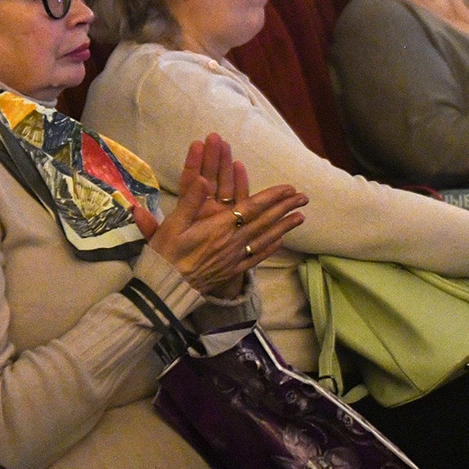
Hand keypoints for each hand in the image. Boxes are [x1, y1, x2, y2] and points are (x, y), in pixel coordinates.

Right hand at [137, 134, 305, 297]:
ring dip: (284, 226)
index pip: (252, 207)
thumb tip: (204, 180)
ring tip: (300, 217)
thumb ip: (191, 201)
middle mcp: (232, 241)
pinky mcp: (231, 271)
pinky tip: (279, 241)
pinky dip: (270, 248)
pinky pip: (256, 257)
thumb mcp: (173, 224)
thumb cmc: (165, 254)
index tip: (289, 188)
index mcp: (219, 227)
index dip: (272, 196)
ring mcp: (234, 258)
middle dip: (285, 208)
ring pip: (265, 239)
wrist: (165, 288)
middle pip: (264, 221)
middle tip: (303, 197)